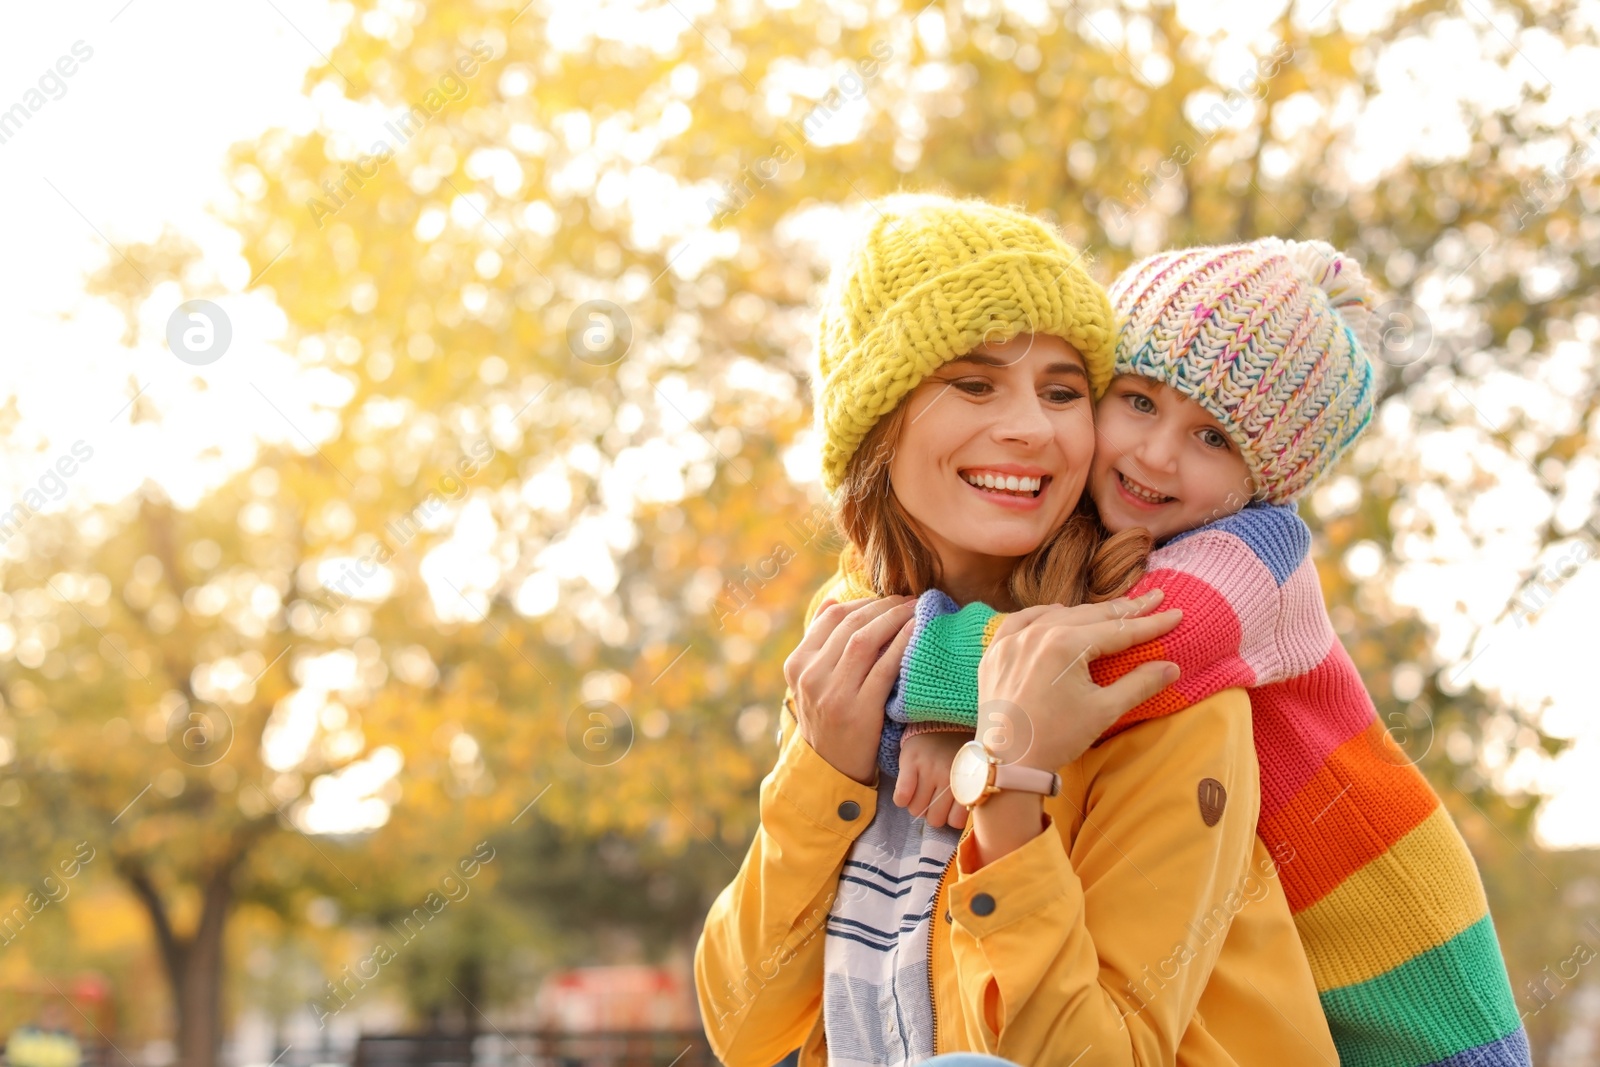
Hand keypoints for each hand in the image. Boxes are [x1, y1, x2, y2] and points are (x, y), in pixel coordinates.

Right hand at [784, 595, 916, 784]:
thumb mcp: (811, 681)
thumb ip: (820, 642)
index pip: (831, 617)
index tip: (887, 600)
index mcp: (797, 664)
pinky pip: (885, 667)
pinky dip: (903, 644)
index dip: (864, 602)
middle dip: (885, 607)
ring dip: (896, 619)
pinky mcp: (859, 710)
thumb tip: (833, 601)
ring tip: (917, 611)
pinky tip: (918, 633)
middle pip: (852, 625)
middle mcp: (810, 675)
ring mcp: (833, 693)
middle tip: (910, 601)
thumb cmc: (828, 718)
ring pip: (866, 640)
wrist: (829, 769)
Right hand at [892, 731, 970, 829]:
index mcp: (967, 782)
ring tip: (920, 793)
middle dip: (932, 813)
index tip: (948, 808)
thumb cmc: (957, 751)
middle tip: (933, 800)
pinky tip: (907, 790)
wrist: (941, 718)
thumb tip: (956, 821)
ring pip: (917, 810)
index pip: (955, 821)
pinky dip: (902, 798)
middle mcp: (949, 777)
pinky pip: (901, 797)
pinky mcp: (910, 763)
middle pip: (935, 819)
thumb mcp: (970, 772)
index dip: (949, 818)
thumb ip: (967, 793)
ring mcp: (929, 770)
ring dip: (917, 805)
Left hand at [976, 589, 1180, 774]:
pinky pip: (1020, 621)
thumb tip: (1171, 667)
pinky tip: (1056, 613)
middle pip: (1091, 615)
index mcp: (1066, 645)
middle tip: (1154, 598)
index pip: (1118, 630)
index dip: (1150, 623)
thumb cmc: (1057, 738)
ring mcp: (1012, 640)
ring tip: (1114, 609)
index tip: (1176, 613)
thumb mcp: (1104, 711)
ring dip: (1087, 612)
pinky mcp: (996, 652)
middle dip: (1126, 610)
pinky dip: (1042, 615)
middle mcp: (1037, 633)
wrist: (1007, 763)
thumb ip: (1139, 684)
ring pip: (1057, 615)